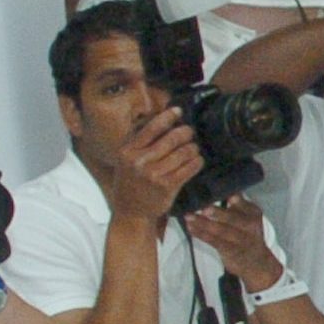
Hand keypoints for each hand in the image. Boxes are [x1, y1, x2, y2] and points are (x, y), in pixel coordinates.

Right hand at [103, 107, 202, 223]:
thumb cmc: (130, 182)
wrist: (131, 212)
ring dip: (193, 148)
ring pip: (183, 152)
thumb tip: (161, 119)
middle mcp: (140, 161)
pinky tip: (197, 161)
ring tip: (194, 148)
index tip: (178, 111)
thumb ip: (139, 141)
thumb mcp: (126, 160)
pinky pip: (189, 168)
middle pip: (172, 138)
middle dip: (185, 133)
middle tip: (190, 132)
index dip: (168, 117)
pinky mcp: (168, 186)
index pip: (151, 128)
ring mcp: (154, 174)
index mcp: (128, 151)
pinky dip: (197, 162)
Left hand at [182, 198, 283, 289]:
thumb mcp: (247, 216)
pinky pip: (214, 242)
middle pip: (234, 219)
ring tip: (189, 216)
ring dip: (203, 223)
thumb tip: (218, 185)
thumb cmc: (247, 234)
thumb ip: (237, 203)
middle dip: (219, 213)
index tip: (228, 195)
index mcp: (253, 213)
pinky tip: (191, 228)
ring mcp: (241, 240)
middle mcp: (250, 226)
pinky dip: (201, 234)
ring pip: (221, 231)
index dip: (236, 200)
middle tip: (204, 208)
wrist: (257, 262)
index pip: (244, 204)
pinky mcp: (231, 251)